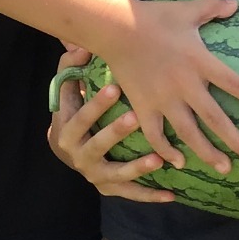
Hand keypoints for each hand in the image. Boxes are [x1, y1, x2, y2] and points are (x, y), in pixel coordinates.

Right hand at [48, 49, 174, 203]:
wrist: (68, 149)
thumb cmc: (75, 109)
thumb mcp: (68, 88)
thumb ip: (72, 65)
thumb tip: (84, 45)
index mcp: (68, 130)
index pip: (80, 116)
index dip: (96, 103)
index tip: (115, 87)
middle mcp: (79, 156)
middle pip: (97, 145)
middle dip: (115, 132)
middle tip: (135, 118)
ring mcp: (95, 175)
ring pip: (116, 173)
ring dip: (137, 167)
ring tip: (157, 159)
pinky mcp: (110, 189)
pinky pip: (131, 194)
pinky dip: (150, 195)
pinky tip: (171, 194)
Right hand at [102, 0, 238, 175]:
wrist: (117, 28)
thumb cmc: (154, 18)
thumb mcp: (188, 10)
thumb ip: (213, 8)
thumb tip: (237, 5)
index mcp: (200, 61)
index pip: (234, 84)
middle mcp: (185, 85)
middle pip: (215, 118)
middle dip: (236, 139)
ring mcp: (163, 99)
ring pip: (189, 133)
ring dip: (208, 152)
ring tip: (224, 168)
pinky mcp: (143, 107)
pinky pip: (156, 135)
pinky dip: (166, 151)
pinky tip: (179, 163)